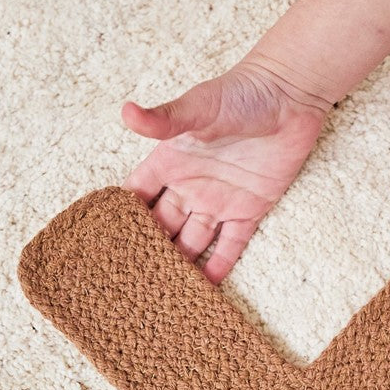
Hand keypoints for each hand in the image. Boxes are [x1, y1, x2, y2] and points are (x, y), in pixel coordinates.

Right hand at [120, 57, 332, 284]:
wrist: (290, 96)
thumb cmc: (240, 94)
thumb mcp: (198, 107)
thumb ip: (164, 119)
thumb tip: (127, 113)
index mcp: (169, 162)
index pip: (135, 197)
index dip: (120, 219)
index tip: (99, 247)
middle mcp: (189, 185)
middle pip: (161, 226)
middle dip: (146, 252)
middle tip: (127, 284)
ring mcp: (219, 200)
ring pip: (192, 241)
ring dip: (179, 265)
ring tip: (160, 295)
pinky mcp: (250, 209)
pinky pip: (231, 244)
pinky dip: (219, 267)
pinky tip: (204, 292)